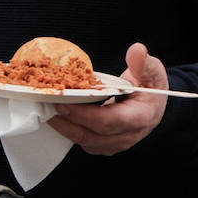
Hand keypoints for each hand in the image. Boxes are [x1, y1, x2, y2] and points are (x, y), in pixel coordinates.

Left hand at [47, 42, 169, 155]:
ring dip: (63, 127)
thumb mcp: (152, 72)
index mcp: (139, 119)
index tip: (63, 102)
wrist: (153, 105)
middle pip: (90, 135)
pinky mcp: (103, 145)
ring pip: (83, 141)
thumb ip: (143, 63)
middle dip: (65, 121)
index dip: (84, 114)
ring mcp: (114, 144)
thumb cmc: (150, 87)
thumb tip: (136, 51)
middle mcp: (126, 136)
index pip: (108, 122)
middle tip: (44, 106)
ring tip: (45, 109)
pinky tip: (56, 114)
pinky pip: (82, 141)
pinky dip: (68, 129)